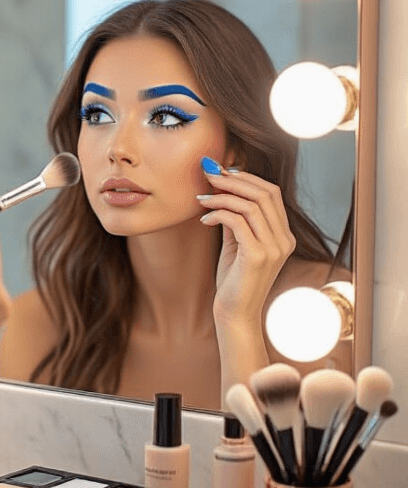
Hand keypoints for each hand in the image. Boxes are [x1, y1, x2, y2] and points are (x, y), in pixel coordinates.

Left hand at [197, 163, 295, 327]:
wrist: (234, 315)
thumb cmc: (234, 280)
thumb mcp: (238, 244)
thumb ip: (237, 219)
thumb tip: (223, 188)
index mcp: (284, 236)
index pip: (271, 193)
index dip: (247, 177)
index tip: (222, 173)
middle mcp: (284, 240)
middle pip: (264, 193)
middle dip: (234, 180)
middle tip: (208, 175)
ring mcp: (274, 248)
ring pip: (250, 204)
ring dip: (223, 195)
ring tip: (202, 197)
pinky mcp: (258, 256)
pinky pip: (237, 221)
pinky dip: (218, 213)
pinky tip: (204, 219)